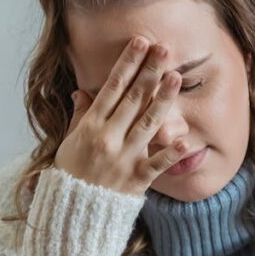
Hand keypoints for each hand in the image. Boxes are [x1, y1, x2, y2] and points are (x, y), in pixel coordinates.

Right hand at [54, 37, 187, 195]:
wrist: (73, 212)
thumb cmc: (72, 174)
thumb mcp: (69, 142)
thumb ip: (80, 116)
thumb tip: (82, 92)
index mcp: (91, 126)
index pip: (112, 88)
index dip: (128, 64)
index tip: (140, 43)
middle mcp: (109, 138)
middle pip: (134, 99)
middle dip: (150, 71)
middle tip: (165, 49)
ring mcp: (124, 158)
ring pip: (148, 123)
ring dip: (163, 99)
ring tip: (176, 77)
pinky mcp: (137, 179)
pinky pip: (157, 164)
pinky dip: (171, 153)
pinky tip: (185, 139)